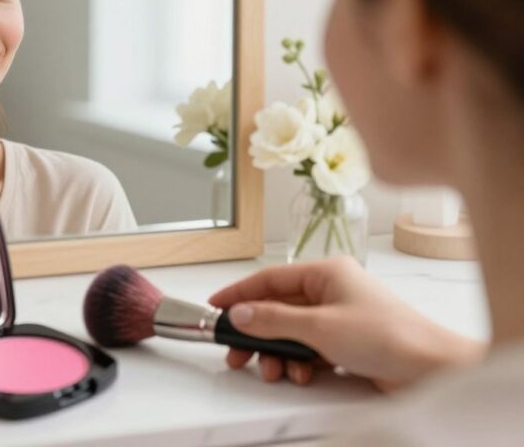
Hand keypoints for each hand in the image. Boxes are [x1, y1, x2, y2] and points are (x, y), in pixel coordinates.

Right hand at [208, 256, 483, 391]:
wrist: (430, 367)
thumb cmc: (388, 335)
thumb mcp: (319, 326)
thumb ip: (273, 320)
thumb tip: (241, 313)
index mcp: (326, 273)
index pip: (270, 278)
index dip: (240, 292)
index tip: (217, 306)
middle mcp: (332, 291)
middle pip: (278, 309)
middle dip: (257, 333)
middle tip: (237, 351)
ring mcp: (341, 317)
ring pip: (292, 332)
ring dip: (279, 353)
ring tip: (274, 369)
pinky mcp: (348, 342)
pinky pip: (309, 348)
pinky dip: (299, 362)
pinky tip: (300, 373)